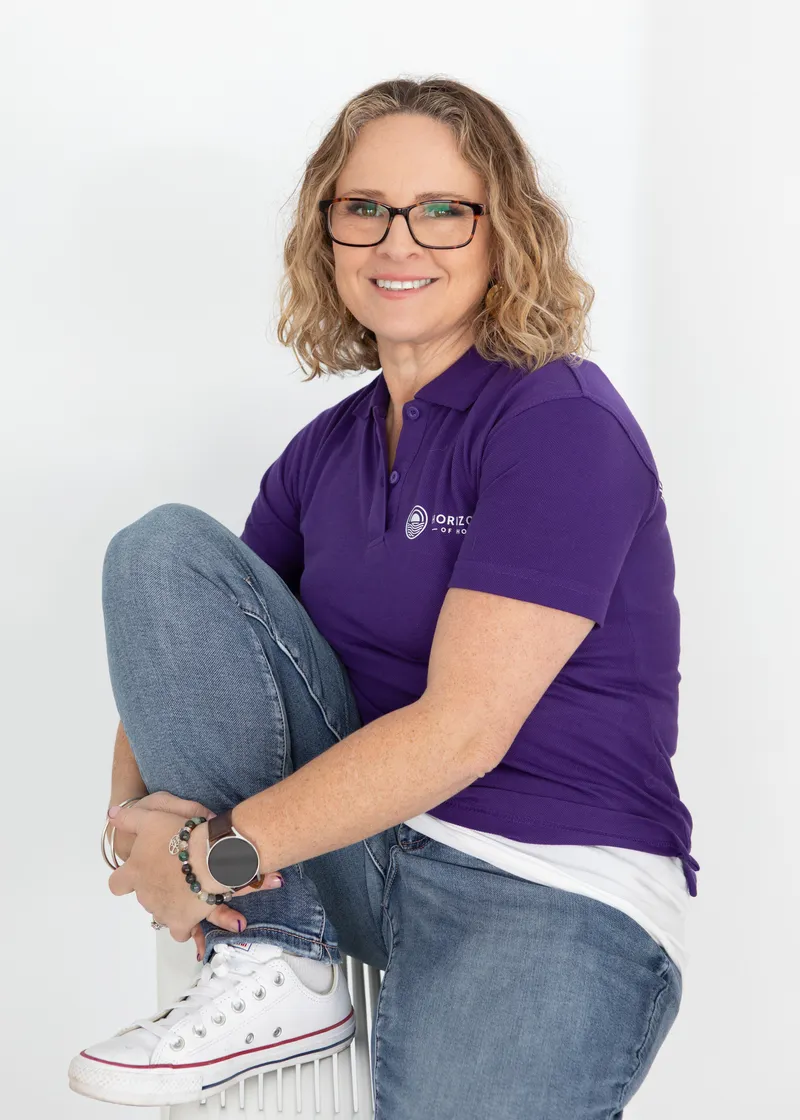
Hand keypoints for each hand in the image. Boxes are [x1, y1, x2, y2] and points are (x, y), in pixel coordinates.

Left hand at [107, 799, 282, 957]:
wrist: (211, 856)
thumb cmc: (181, 836)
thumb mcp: (152, 818)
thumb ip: (129, 818)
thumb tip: (110, 815)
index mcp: (134, 872)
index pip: (117, 884)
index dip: (126, 879)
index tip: (140, 872)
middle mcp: (144, 895)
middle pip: (144, 896)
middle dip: (156, 887)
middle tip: (174, 872)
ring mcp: (162, 911)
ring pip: (160, 912)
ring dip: (170, 903)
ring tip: (187, 888)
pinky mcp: (181, 923)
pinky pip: (179, 932)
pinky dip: (184, 924)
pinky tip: (193, 911)